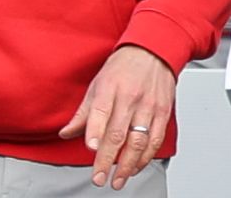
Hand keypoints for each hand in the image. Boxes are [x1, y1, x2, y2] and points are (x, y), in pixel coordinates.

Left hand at [58, 45, 175, 189]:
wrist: (154, 51)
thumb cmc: (124, 68)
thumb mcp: (98, 84)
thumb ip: (84, 112)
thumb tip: (67, 133)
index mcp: (110, 89)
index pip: (101, 113)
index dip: (96, 133)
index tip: (92, 149)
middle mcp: (131, 98)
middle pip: (119, 133)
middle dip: (108, 160)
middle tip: (100, 178)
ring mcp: (149, 106)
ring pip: (139, 140)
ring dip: (128, 164)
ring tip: (118, 179)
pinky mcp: (163, 112)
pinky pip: (156, 139)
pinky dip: (146, 156)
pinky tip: (137, 166)